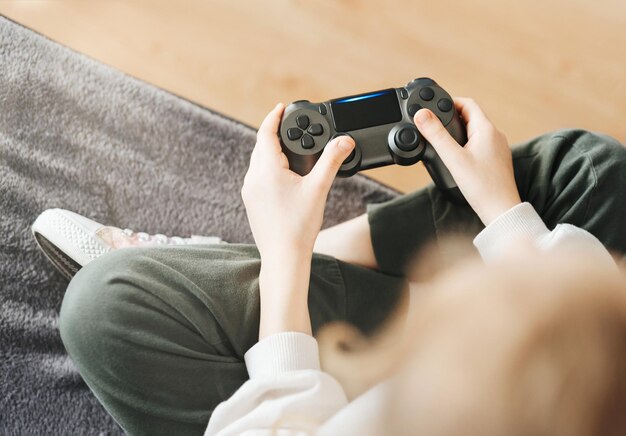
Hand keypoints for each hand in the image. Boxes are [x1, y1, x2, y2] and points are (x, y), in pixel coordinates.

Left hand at [242, 103, 355, 259]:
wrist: (283, 257)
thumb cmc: (298, 227)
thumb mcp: (318, 189)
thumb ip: (332, 161)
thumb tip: (345, 141)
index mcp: (267, 170)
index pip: (265, 133)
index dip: (274, 117)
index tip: (282, 107)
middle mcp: (253, 178)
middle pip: (260, 146)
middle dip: (273, 134)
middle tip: (289, 127)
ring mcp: (249, 191)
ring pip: (257, 162)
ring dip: (269, 151)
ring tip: (287, 149)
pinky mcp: (251, 203)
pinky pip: (256, 176)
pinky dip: (267, 167)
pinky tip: (281, 175)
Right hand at [413, 98, 521, 224]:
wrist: (501, 210)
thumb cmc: (482, 187)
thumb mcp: (453, 158)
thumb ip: (436, 135)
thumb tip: (421, 115)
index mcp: (487, 130)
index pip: (468, 104)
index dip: (450, 101)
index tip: (435, 106)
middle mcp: (495, 136)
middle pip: (471, 117)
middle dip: (451, 117)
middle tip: (434, 124)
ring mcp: (497, 149)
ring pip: (475, 132)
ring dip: (458, 131)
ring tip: (441, 140)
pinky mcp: (496, 161)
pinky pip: (479, 145)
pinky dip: (465, 145)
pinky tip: (456, 157)